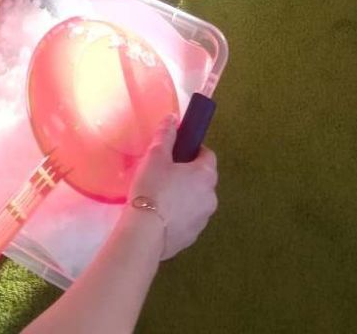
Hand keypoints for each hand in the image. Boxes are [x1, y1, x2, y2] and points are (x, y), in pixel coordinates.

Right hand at [130, 115, 217, 259]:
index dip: (194, 150)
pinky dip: (179, 215)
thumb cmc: (153, 188)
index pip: (208, 155)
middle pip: (203, 179)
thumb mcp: (155, 156)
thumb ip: (166, 135)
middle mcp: (211, 197)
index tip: (177, 152)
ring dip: (185, 196)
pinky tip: (160, 216)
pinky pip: (188, 220)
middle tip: (165, 173)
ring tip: (161, 197)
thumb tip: (173, 117)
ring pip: (196, 201)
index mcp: (206, 175)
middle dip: (188, 174)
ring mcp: (203, 220)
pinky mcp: (192, 237)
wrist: (145, 233)